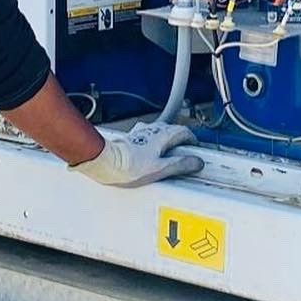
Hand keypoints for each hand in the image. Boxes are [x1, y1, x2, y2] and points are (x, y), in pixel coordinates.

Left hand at [73, 122, 202, 188]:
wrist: (104, 163)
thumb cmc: (128, 167)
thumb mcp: (160, 169)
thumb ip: (180, 165)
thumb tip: (195, 162)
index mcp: (161, 135)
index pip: (183, 131)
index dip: (192, 139)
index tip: (195, 147)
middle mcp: (150, 131)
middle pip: (171, 131)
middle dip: (179, 140)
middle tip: (185, 152)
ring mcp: (140, 134)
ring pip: (158, 133)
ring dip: (166, 141)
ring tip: (169, 154)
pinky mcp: (130, 140)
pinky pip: (147, 139)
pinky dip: (154, 145)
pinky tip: (151, 156)